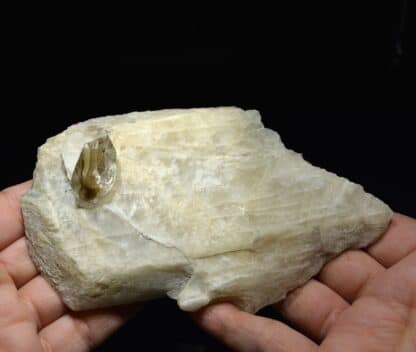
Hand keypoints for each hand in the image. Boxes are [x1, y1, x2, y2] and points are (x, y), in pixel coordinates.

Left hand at [0, 182, 139, 351]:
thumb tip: (30, 187)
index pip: (10, 217)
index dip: (44, 195)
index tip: (82, 175)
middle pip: (49, 251)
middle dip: (85, 227)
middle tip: (122, 203)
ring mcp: (23, 327)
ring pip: (74, 289)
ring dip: (108, 267)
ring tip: (140, 238)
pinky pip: (86, 328)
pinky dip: (115, 309)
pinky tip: (141, 286)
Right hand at [194, 213, 415, 350]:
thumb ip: (413, 252)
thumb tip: (386, 220)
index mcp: (410, 289)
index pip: (375, 238)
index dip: (345, 217)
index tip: (309, 195)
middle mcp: (378, 312)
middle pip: (326, 265)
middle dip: (295, 243)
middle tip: (256, 217)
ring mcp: (345, 342)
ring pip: (293, 304)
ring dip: (258, 283)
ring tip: (226, 254)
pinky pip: (273, 348)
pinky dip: (240, 331)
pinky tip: (211, 310)